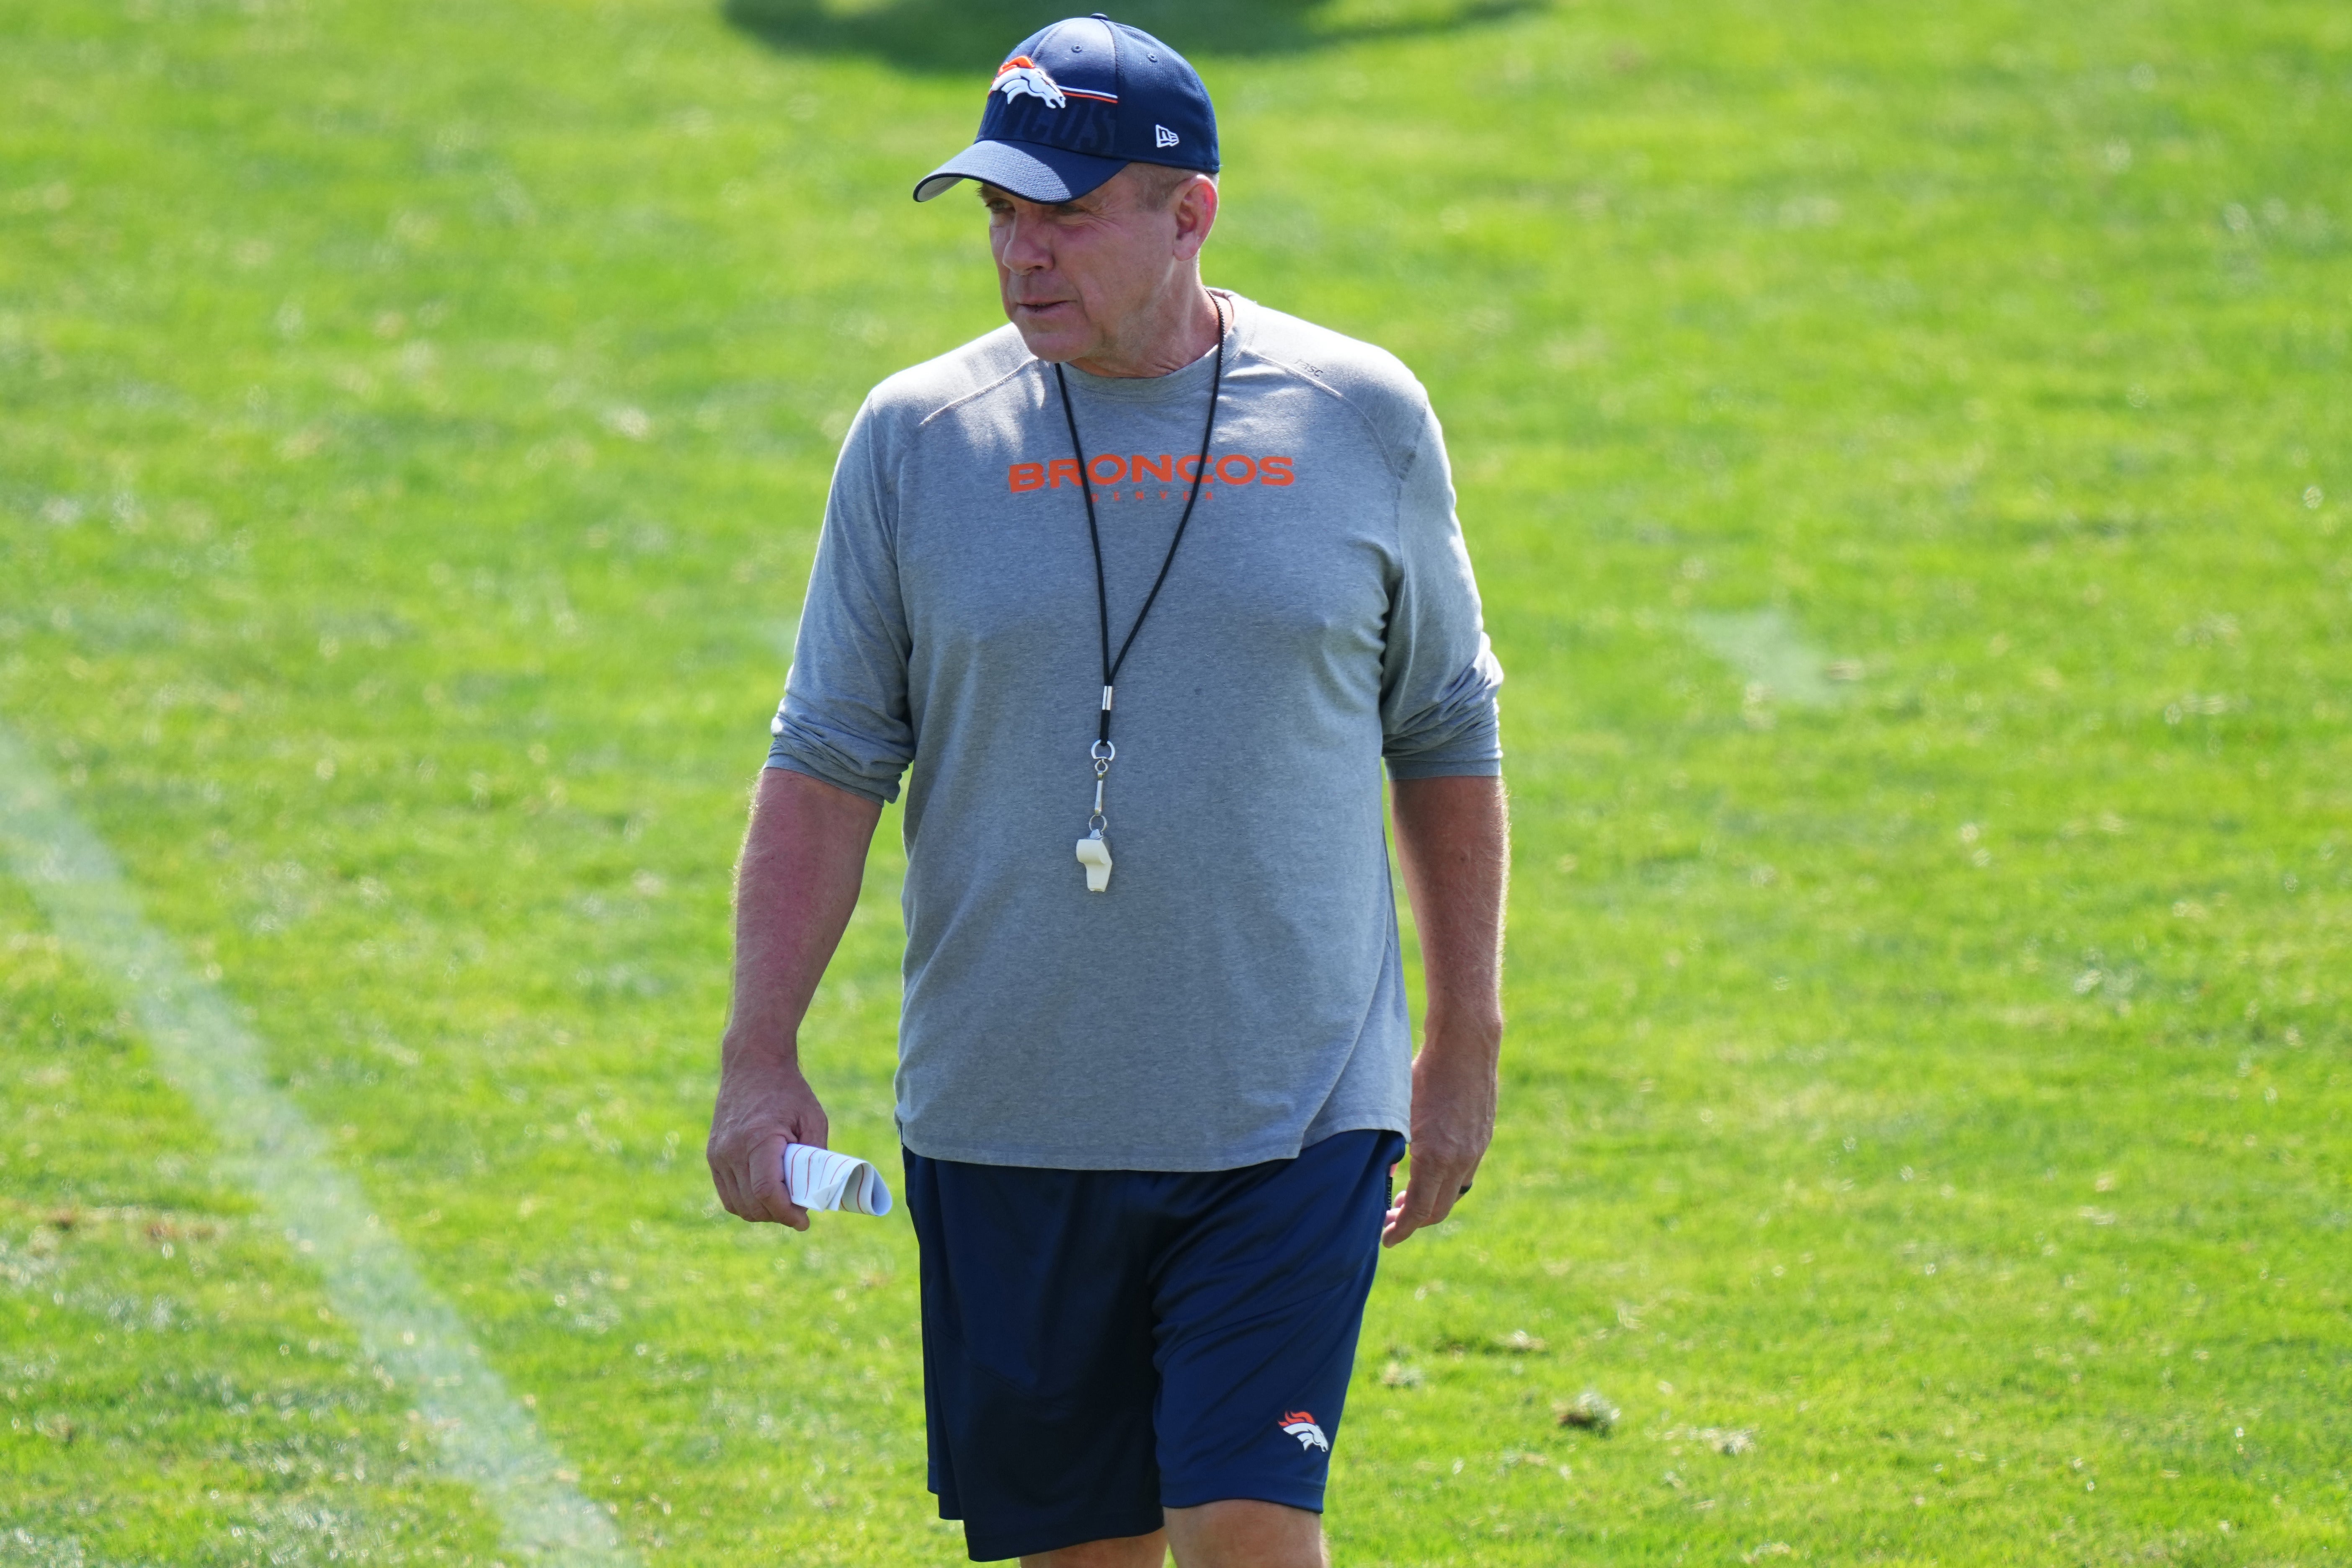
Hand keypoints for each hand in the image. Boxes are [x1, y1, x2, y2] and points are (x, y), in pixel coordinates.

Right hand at [707, 1042, 829, 1230]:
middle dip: (777, 1216)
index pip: (767, 1192)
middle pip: (752, 1204)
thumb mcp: (813, 1118)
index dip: (786, 1214)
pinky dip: (746, 1203)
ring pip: (737, 1204)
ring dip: (761, 1213)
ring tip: (783, 1206)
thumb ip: (816, 1156)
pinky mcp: (713, 1155)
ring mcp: (718, 1154)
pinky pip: (727, 1194)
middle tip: (799, 1213)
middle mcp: (731, 1150)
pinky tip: (765, 1198)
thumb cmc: (788, 1090)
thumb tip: (818, 1193)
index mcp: (758, 1139)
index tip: (804, 1222)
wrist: (752, 1064)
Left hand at [1382, 1025, 1498, 1247]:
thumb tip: (1382, 1176)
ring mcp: (1476, 1150)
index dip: (1401, 1230)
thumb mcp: (1396, 1111)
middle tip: (1391, 1220)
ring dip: (1431, 1202)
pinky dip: (1445, 1182)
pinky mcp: (1483, 1138)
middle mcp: (1460, 1160)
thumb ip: (1388, 1149)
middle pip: (1438, 1210)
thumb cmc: (1424, 1073)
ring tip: (1406, 1199)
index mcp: (1435, 1157)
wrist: (1465, 1045)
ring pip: (1453, 1193)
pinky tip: (1429, 1172)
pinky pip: (1464, 1173)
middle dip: (1414, 1221)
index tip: (1386, 1239)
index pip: (1419, 1211)